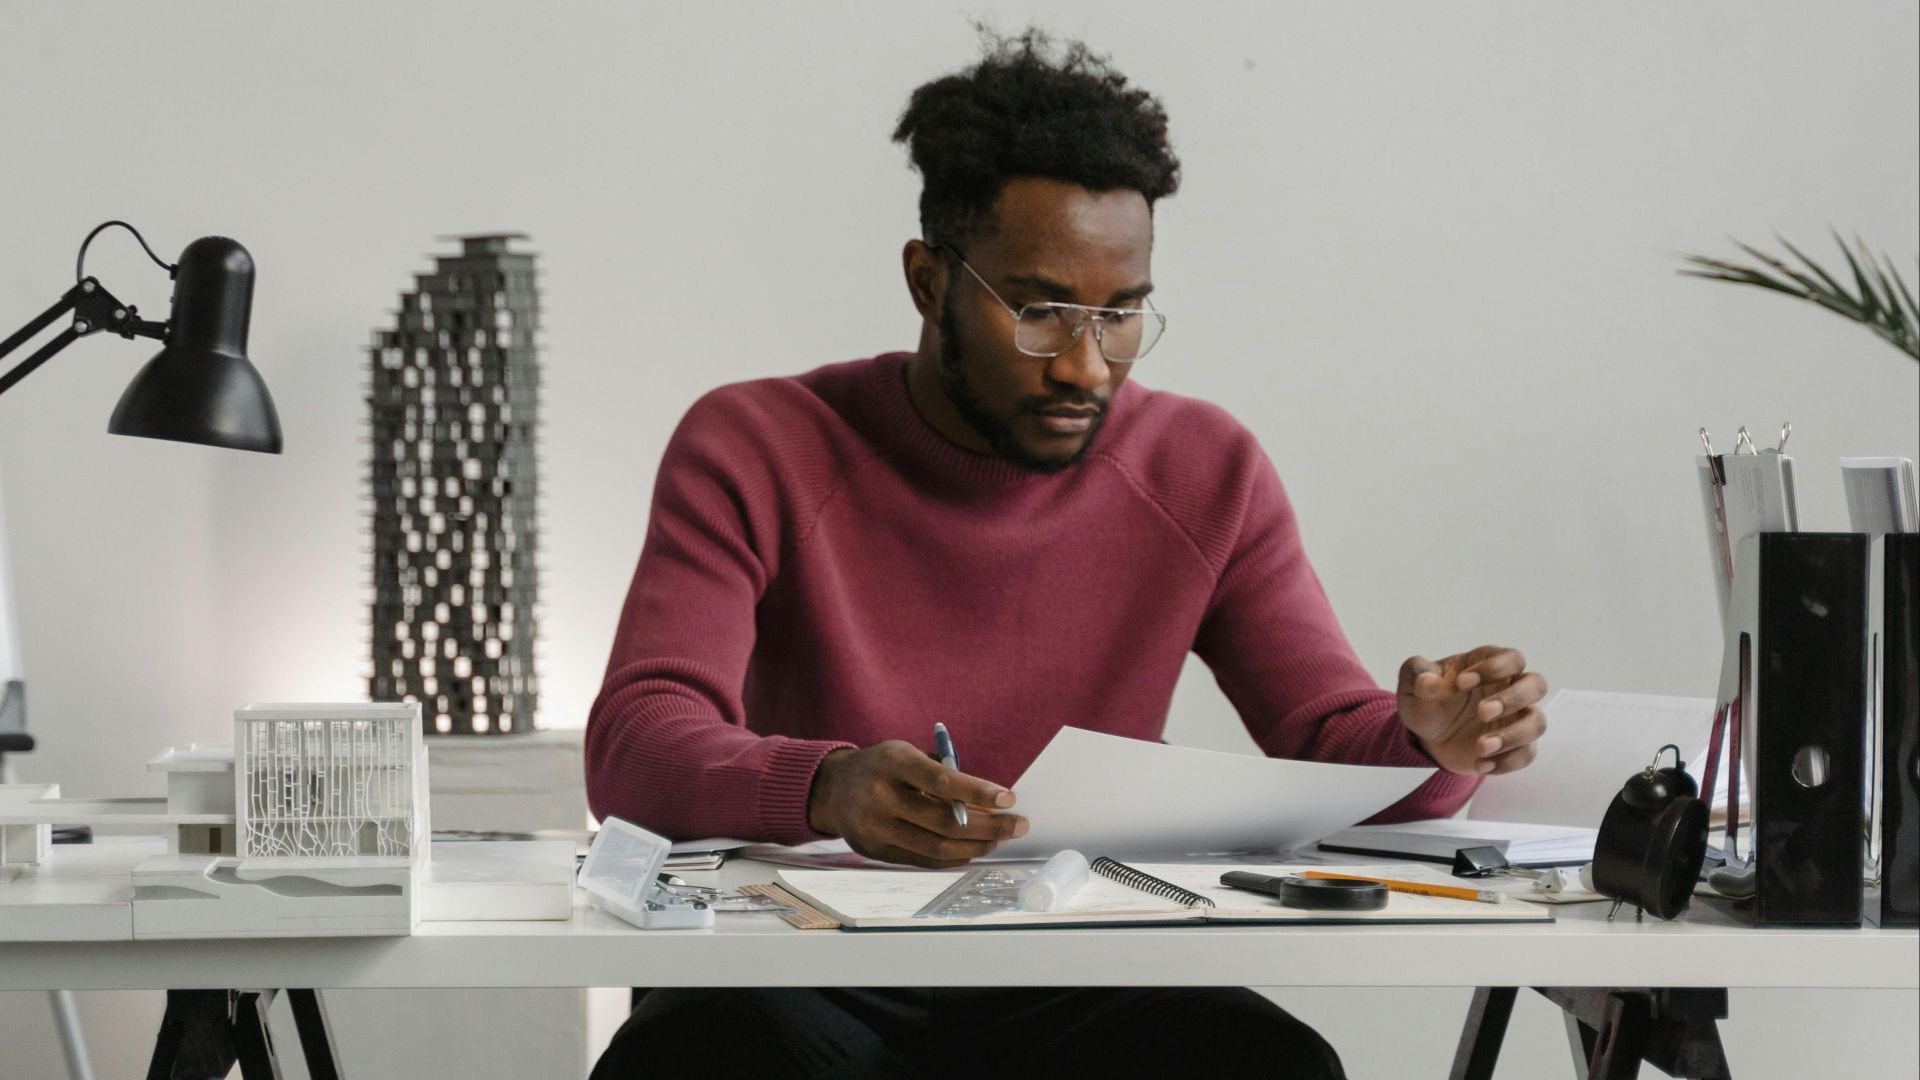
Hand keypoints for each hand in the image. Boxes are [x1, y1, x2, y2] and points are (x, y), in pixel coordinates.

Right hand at [805, 741, 1027, 868]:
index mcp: (891, 763)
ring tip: (1000, 838)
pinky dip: (954, 856)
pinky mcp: (876, 851)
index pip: (940, 781)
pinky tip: (973, 848)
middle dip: (989, 826)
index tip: (1008, 797)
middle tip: (1018, 825)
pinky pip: (923, 860)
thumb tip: (990, 800)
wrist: (831, 789)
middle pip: (943, 822)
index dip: (977, 791)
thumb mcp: (907, 754)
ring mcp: (876, 829)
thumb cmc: (882, 767)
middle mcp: (880, 797)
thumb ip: (944, 773)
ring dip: (977, 845)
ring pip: (936, 847)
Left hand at [1396, 647, 1547, 776]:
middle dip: (1513, 699)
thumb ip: (1417, 675)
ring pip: (1537, 723)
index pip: (1511, 658)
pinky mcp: (1516, 746)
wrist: (1427, 736)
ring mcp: (1517, 718)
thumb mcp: (1413, 684)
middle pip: (1537, 685)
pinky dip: (1506, 762)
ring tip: (1481, 746)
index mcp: (1490, 664)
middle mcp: (1511, 688)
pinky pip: (1526, 754)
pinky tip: (1481, 765)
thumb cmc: (1427, 700)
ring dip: (1512, 735)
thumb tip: (1428, 681)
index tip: (1461, 683)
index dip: (1493, 669)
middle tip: (1482, 712)